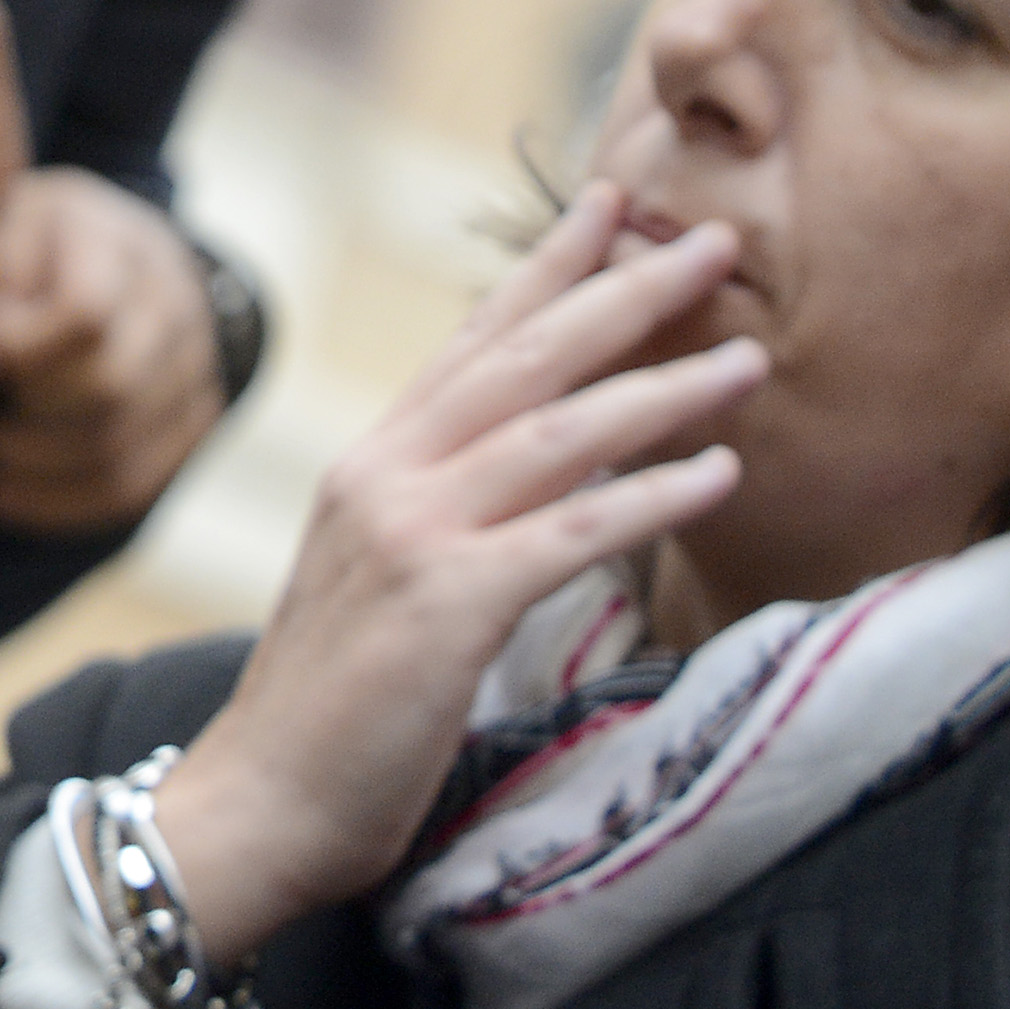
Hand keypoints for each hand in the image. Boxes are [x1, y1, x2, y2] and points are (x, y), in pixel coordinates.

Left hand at [0, 168, 224, 534]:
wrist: (114, 250)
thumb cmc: (27, 241)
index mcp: (115, 241)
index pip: (85, 313)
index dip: (20, 348)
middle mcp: (173, 301)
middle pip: (111, 388)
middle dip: (28, 415)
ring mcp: (195, 364)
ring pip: (122, 449)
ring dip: (35, 470)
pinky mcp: (193, 418)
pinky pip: (136, 485)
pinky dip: (60, 504)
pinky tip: (2, 498)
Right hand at [143, 182, 761, 965]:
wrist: (261, 802)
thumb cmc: (334, 712)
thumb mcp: (387, 582)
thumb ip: (449, 516)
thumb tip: (548, 477)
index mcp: (374, 463)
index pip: (474, 340)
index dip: (547, 269)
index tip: (612, 206)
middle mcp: (387, 474)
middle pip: (523, 358)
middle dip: (622, 290)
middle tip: (708, 239)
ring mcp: (412, 533)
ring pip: (556, 432)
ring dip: (663, 388)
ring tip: (748, 358)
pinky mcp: (445, 604)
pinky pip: (567, 533)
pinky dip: (648, 496)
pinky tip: (719, 474)